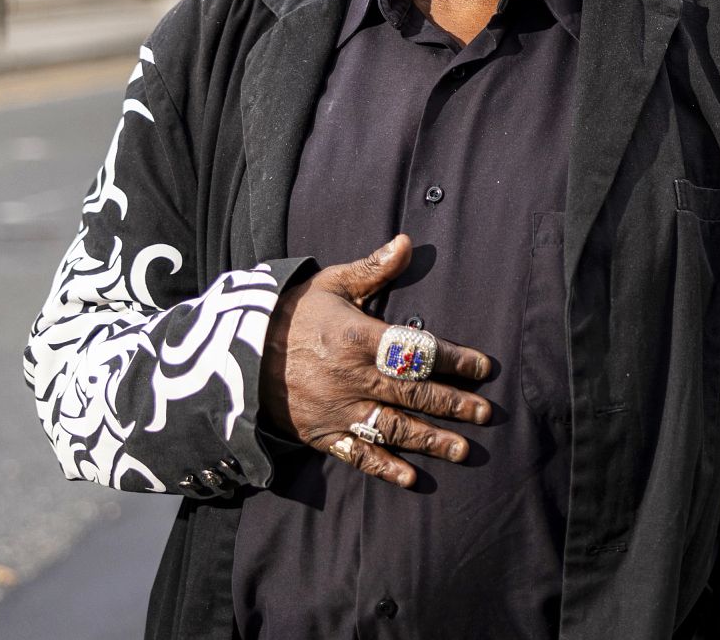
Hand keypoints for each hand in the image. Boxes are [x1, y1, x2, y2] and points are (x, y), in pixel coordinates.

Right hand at [260, 234, 492, 487]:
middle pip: (411, 393)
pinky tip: (411, 478)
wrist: (232, 353)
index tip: (484, 368)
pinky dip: (383, 468)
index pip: (416, 351)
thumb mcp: (330, 283)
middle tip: (486, 414)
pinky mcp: (320, 433)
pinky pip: (356, 454)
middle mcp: (351, 377)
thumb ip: (372, 268)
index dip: (454, 360)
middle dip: (453, 404)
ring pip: (391, 428)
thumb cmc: (291, 313)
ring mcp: (336, 409)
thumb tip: (407, 242)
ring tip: (463, 449)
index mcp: (358, 338)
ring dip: (429, 440)